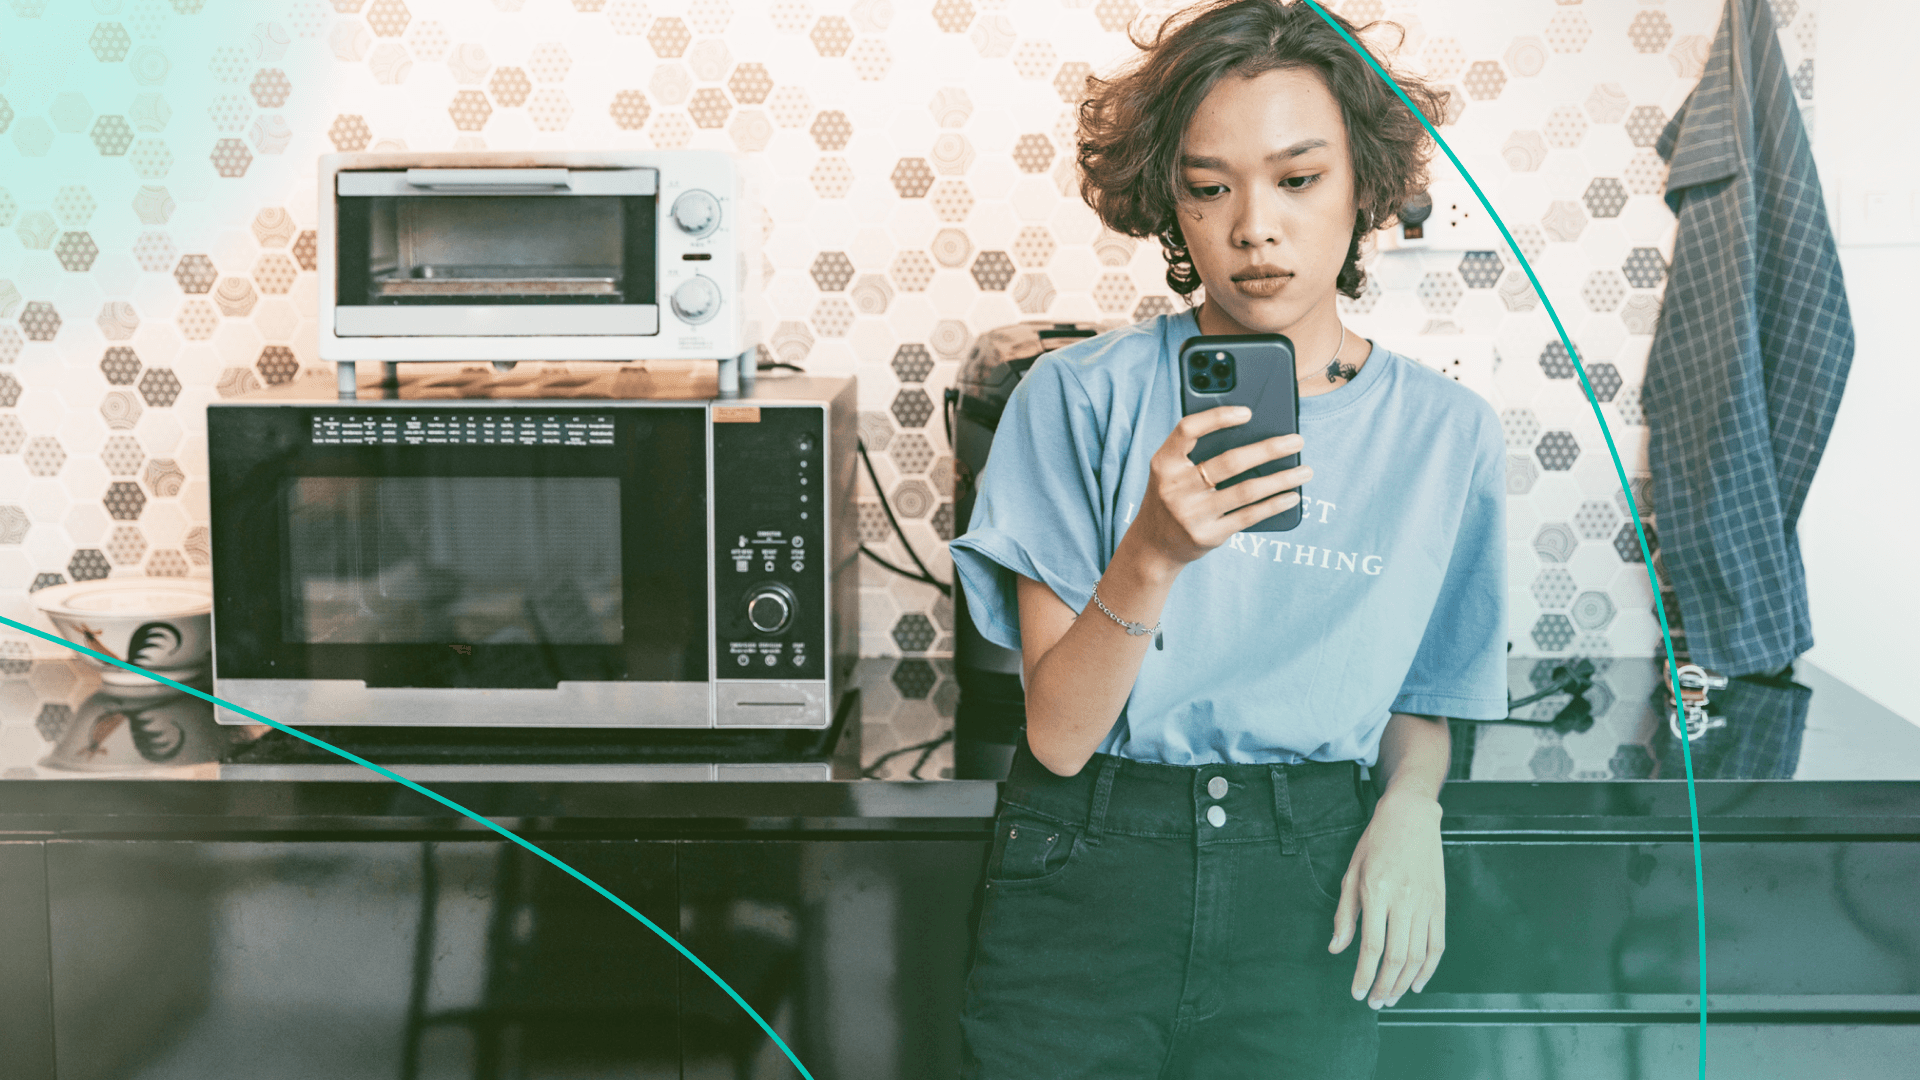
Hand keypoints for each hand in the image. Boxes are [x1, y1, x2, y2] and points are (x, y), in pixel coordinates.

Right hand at [1122, 407, 1310, 574]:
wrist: (1153, 545)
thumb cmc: (1172, 496)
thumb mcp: (1171, 471)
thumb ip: (1196, 451)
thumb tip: (1251, 433)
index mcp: (1163, 463)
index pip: (1187, 430)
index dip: (1217, 418)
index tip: (1247, 412)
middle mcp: (1175, 488)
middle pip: (1229, 462)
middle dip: (1269, 449)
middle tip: (1297, 441)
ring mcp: (1191, 514)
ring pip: (1245, 491)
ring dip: (1281, 479)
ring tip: (1305, 471)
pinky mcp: (1207, 535)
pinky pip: (1248, 516)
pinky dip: (1273, 505)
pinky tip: (1291, 496)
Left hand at [1328, 790, 1445, 1008]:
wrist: (1411, 817)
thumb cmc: (1376, 843)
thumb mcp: (1351, 872)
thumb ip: (1345, 914)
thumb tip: (1337, 948)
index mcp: (1376, 891)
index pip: (1371, 946)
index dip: (1364, 975)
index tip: (1356, 992)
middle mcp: (1404, 900)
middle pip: (1397, 957)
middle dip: (1383, 986)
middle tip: (1374, 1002)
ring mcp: (1426, 904)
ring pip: (1418, 956)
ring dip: (1404, 982)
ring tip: (1391, 997)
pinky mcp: (1440, 904)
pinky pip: (1437, 944)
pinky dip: (1429, 969)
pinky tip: (1416, 983)